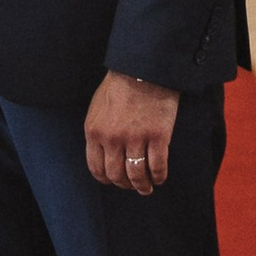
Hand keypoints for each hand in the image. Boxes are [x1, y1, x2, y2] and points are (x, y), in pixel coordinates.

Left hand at [85, 71, 178, 193]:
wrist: (143, 68)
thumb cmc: (120, 84)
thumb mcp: (98, 107)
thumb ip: (98, 131)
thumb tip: (103, 153)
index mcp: (94, 131)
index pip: (96, 168)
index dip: (106, 179)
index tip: (114, 181)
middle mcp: (112, 139)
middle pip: (116, 175)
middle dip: (125, 185)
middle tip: (133, 186)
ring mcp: (135, 139)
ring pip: (136, 176)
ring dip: (142, 186)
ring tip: (147, 187)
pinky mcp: (157, 137)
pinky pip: (157, 167)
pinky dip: (159, 176)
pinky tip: (160, 177)